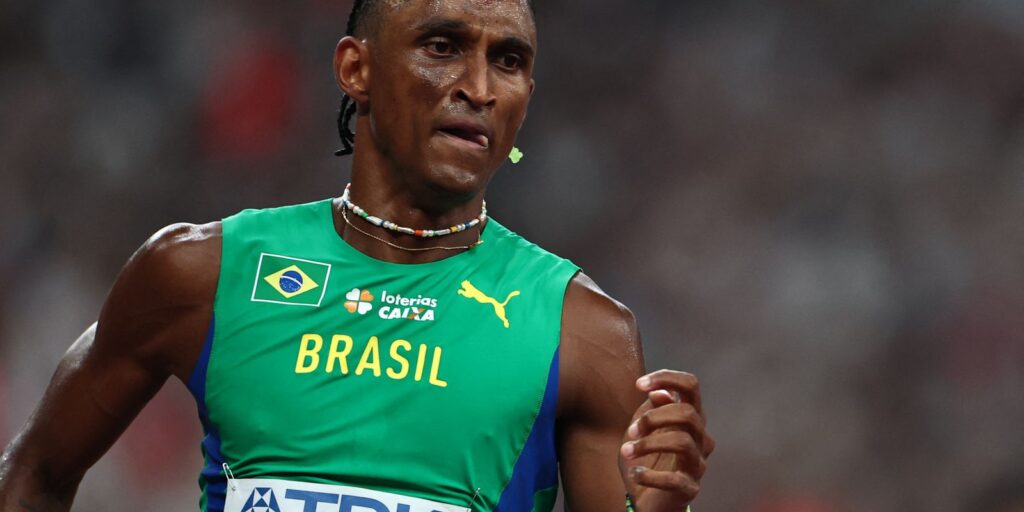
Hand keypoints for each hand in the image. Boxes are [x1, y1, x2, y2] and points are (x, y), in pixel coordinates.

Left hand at [619, 370, 713, 510]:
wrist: (649, 500)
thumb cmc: (647, 460)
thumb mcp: (643, 430)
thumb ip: (652, 409)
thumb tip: (659, 392)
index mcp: (690, 418)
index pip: (691, 386)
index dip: (667, 378)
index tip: (638, 385)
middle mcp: (700, 438)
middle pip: (688, 413)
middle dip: (653, 417)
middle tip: (632, 431)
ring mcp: (698, 464)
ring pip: (682, 441)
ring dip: (647, 444)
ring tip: (627, 451)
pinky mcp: (689, 488)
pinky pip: (673, 479)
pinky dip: (648, 475)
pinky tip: (636, 474)